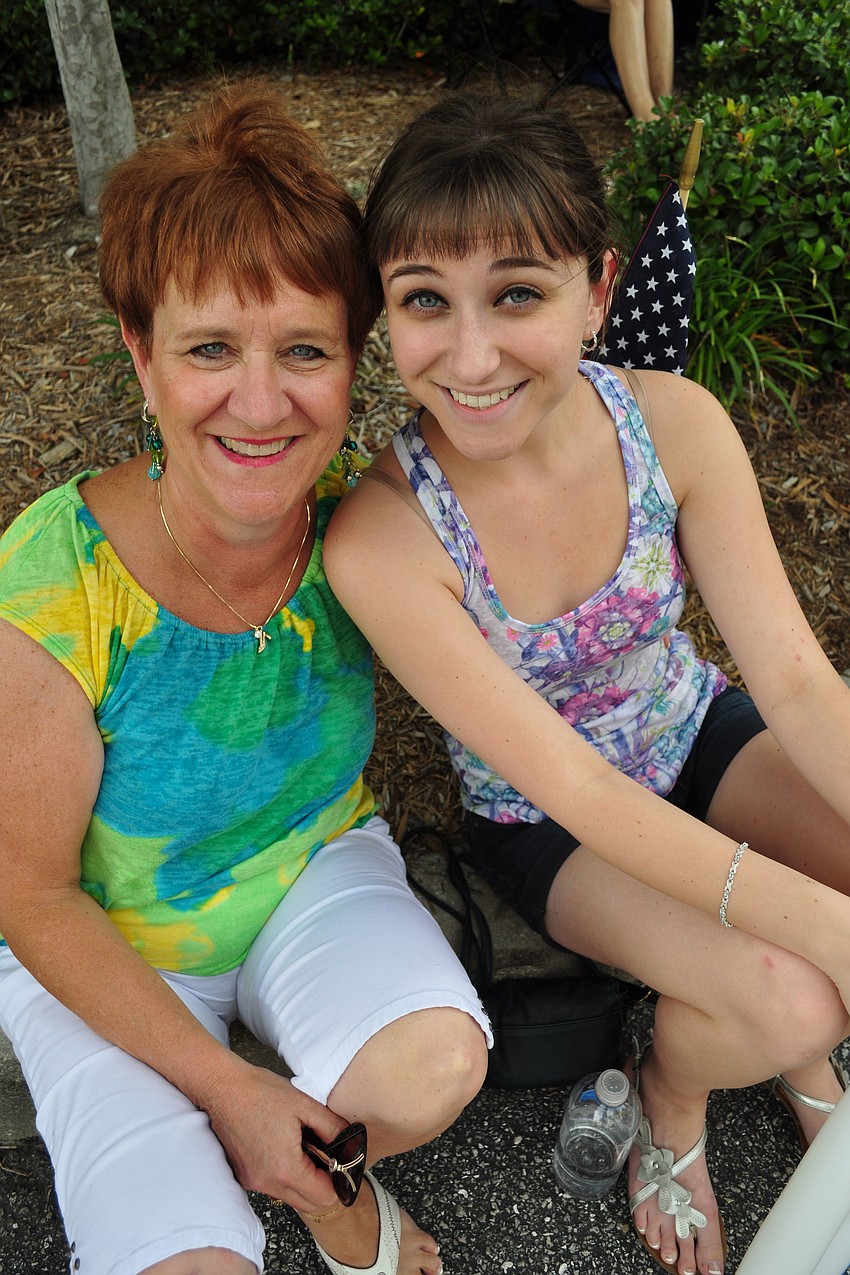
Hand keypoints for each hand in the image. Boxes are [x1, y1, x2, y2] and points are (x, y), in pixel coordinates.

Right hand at [202, 1055, 349, 1211]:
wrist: (223, 1087)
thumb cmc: (260, 1092)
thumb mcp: (305, 1105)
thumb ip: (332, 1128)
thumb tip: (350, 1144)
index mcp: (285, 1168)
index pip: (324, 1196)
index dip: (338, 1180)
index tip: (340, 1162)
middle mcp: (267, 1182)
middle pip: (308, 1203)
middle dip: (322, 1184)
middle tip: (325, 1156)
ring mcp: (252, 1181)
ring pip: (290, 1196)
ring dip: (302, 1181)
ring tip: (302, 1148)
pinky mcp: (243, 1176)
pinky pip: (272, 1186)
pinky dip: (283, 1175)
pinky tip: (283, 1147)